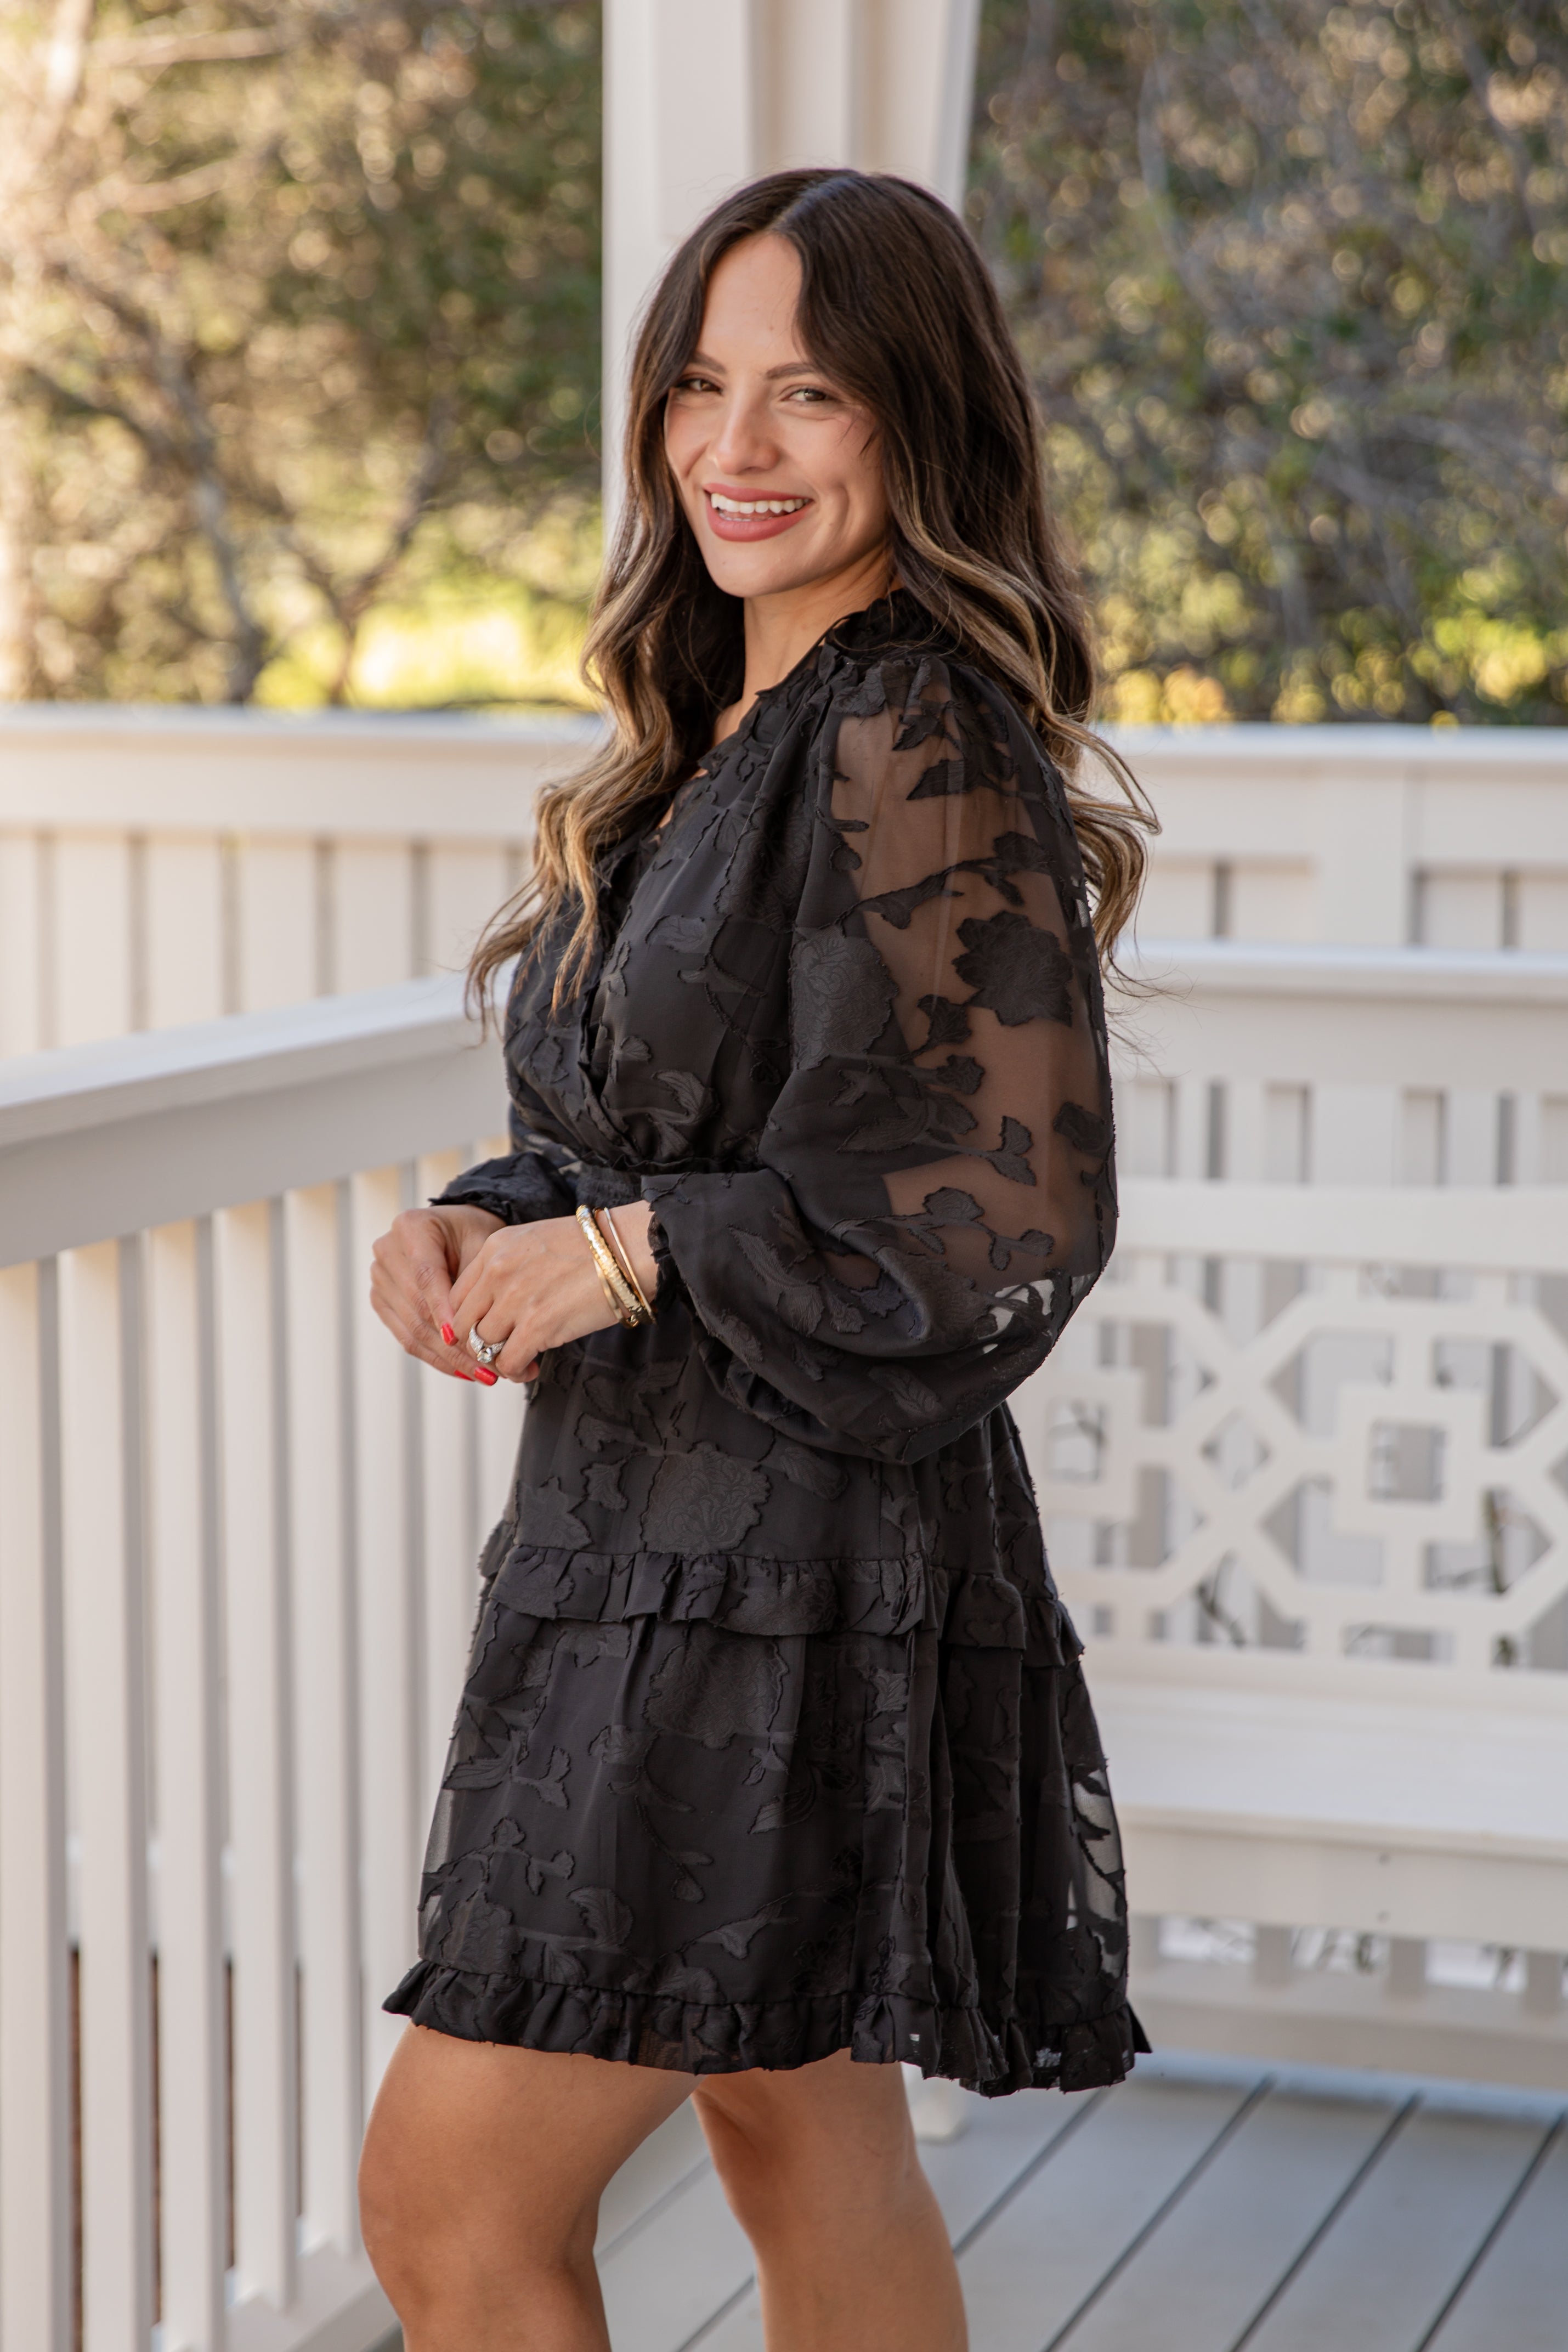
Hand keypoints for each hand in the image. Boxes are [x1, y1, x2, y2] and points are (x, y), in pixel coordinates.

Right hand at [370, 1204, 504, 1380]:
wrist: (460, 1231)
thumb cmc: (475, 1234)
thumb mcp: (483, 1244)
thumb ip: (474, 1281)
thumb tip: (472, 1331)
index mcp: (410, 1228)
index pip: (426, 1276)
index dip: (442, 1310)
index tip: (461, 1337)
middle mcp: (387, 1252)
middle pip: (418, 1308)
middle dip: (455, 1343)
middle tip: (490, 1365)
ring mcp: (380, 1279)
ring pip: (413, 1329)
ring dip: (449, 1358)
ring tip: (484, 1375)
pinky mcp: (383, 1303)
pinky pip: (407, 1338)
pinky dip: (437, 1357)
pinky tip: (463, 1371)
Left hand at [448, 1202, 659, 1381]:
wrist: (627, 1249)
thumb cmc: (593, 1247)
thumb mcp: (535, 1242)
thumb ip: (509, 1267)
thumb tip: (499, 1302)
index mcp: (494, 1249)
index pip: (455, 1296)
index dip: (466, 1322)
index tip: (484, 1332)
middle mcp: (497, 1273)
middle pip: (462, 1324)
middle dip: (476, 1345)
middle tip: (496, 1353)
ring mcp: (515, 1300)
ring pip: (481, 1346)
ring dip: (496, 1361)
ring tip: (518, 1364)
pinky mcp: (537, 1326)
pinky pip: (507, 1362)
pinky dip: (516, 1372)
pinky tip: (531, 1369)